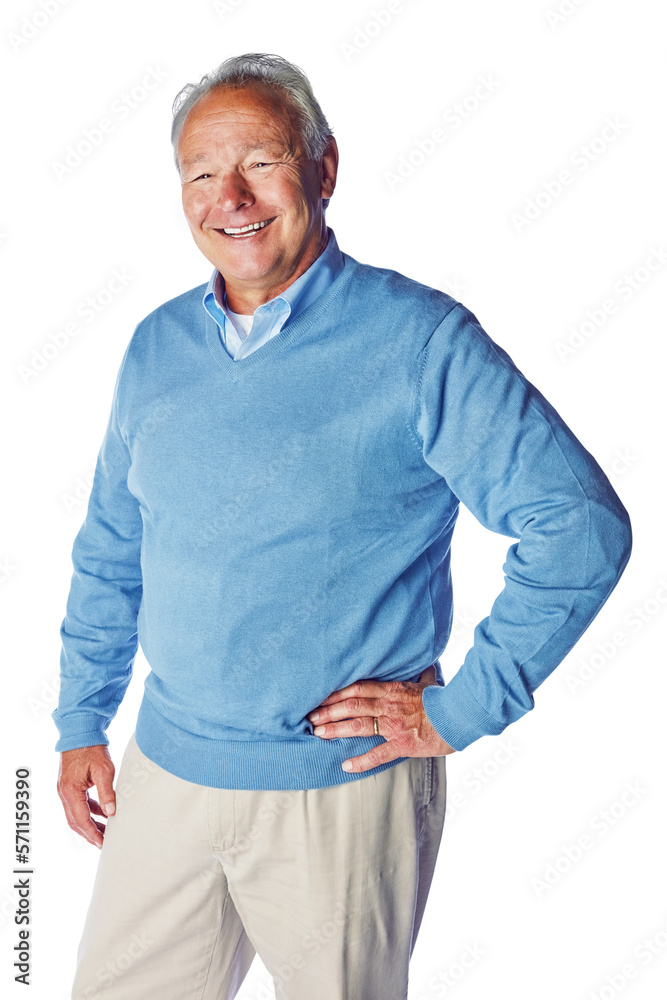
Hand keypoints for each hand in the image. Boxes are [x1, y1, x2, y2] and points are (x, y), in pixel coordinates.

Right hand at [57, 745, 115, 848]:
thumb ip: (107, 792)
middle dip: (89, 833)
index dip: (92, 833)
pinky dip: (89, 810)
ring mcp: (65, 789)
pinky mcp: (70, 784)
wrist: (80, 731)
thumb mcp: (104, 769)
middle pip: (75, 821)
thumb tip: (111, 812)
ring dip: (89, 823)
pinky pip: (78, 803)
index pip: (81, 819)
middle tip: (104, 843)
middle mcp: (64, 792)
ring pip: (75, 814)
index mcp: (70, 791)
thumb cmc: (92, 748)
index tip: (102, 843)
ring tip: (105, 830)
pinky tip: (102, 812)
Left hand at [306, 664, 456, 773]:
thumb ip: (422, 672)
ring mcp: (394, 726)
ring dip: (336, 730)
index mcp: (392, 690)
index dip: (336, 692)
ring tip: (318, 734)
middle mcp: (389, 706)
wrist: (460, 717)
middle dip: (328, 711)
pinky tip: (345, 765)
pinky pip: (378, 754)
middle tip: (310, 717)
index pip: (357, 688)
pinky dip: (361, 761)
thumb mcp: (429, 682)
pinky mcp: (402, 744)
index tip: (319, 696)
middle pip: (352, 706)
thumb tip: (425, 662)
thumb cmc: (443, 700)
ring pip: (359, 726)